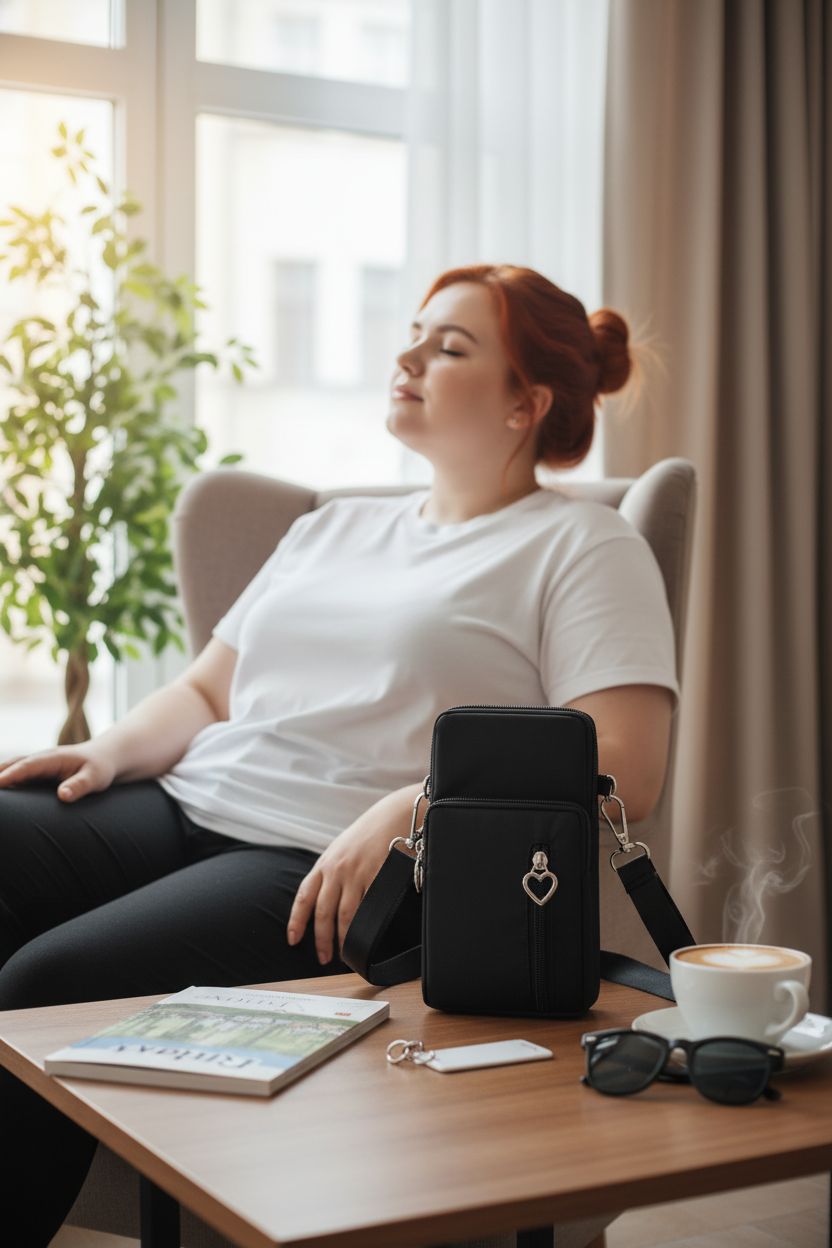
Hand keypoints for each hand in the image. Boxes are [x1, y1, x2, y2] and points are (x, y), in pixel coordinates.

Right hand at [0, 744, 117, 801]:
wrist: (103, 758)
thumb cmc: (100, 769)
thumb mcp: (96, 777)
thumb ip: (80, 785)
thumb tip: (63, 795)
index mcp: (52, 759)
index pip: (28, 766)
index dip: (12, 775)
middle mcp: (40, 760)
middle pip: (11, 765)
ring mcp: (35, 766)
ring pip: (9, 769)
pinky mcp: (34, 774)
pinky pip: (13, 776)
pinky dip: (2, 782)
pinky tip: (0, 797)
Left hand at [286, 787, 412, 964]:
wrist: (394, 815)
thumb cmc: (368, 834)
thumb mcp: (341, 849)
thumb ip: (331, 872)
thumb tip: (324, 900)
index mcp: (324, 864)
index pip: (303, 897)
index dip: (296, 921)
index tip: (293, 940)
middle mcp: (336, 870)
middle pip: (323, 913)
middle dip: (321, 940)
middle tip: (323, 958)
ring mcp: (357, 874)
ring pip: (345, 916)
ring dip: (344, 938)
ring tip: (345, 953)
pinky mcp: (377, 877)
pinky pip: (369, 908)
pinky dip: (366, 926)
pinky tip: (366, 935)